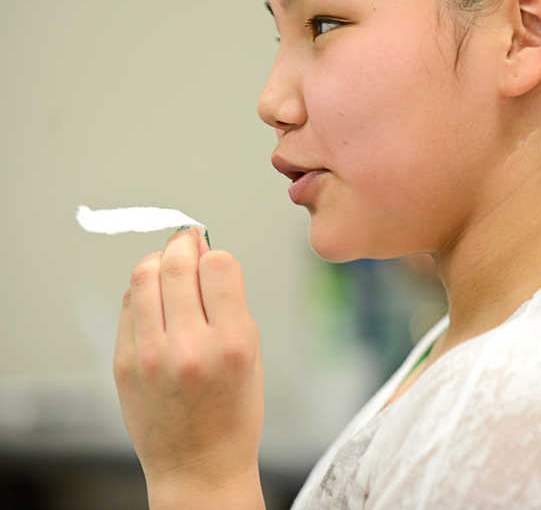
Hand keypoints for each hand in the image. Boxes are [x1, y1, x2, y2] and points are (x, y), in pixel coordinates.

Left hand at [114, 227, 264, 508]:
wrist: (198, 464)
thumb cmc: (233, 412)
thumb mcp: (253, 355)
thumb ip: (232, 305)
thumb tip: (207, 257)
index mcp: (233, 343)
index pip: (219, 266)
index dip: (216, 254)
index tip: (214, 255)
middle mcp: (190, 347)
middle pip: (176, 265)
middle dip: (183, 244)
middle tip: (187, 240)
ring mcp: (151, 356)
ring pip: (143, 277)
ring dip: (159, 261)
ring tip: (169, 265)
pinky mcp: (124, 364)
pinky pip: (129, 306)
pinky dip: (142, 292)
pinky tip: (155, 298)